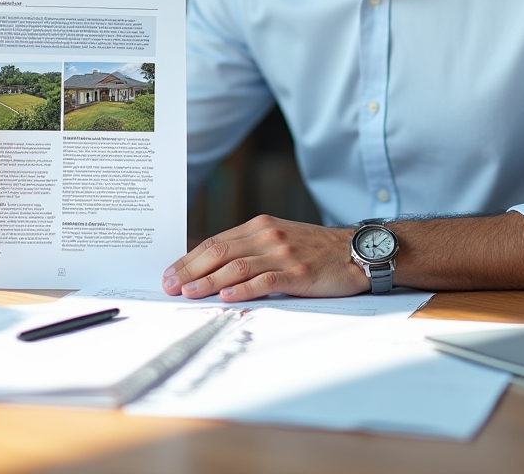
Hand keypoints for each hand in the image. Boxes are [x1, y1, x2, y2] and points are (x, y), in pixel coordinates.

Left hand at [162, 215, 368, 300]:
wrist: (354, 251)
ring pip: (237, 266)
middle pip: (219, 252)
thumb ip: (250, 248)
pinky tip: (226, 297)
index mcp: (260, 226)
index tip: (170, 273)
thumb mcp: (279, 239)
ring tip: (188, 293)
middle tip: (169, 285)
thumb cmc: (315, 249)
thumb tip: (213, 268)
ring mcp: (283, 254)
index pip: (215, 242)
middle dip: (190, 270)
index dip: (189, 258)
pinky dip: (242, 289)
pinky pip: (264, 280)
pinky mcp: (298, 273)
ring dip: (208, 281)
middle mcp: (268, 236)